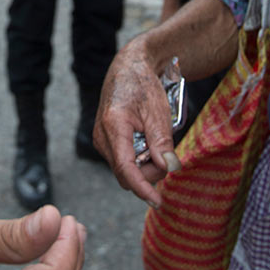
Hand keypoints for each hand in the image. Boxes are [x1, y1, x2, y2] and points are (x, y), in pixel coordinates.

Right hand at [95, 36, 180, 206]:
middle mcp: (101, 136)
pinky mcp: (105, 141)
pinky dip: (139, 159)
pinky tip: (147, 143)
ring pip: (124, 169)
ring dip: (144, 166)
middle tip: (167, 156)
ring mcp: (100, 139)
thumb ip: (162, 142)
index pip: (125, 168)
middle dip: (148, 173)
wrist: (129, 68)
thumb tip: (168, 168)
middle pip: (126, 173)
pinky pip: (123, 161)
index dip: (142, 188)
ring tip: (157, 145)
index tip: (157, 201)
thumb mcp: (159, 112)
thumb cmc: (144, 86)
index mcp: (113, 126)